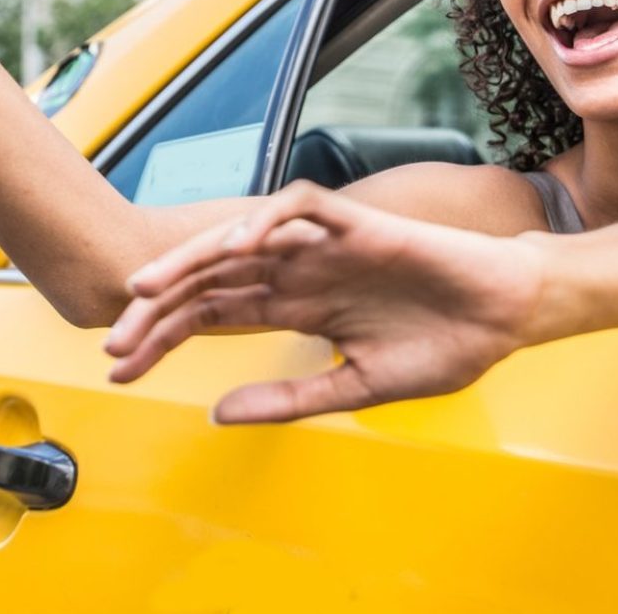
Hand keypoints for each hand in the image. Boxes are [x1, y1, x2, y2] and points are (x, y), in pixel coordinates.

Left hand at [104, 181, 547, 422]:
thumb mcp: (354, 388)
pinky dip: (266, 219)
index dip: (166, 336)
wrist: (501, 317)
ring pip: (243, 235)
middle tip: (116, 340)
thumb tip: (217, 411)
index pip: (215, 314)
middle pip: (213, 276)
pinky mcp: (356, 221)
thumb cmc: (441, 349)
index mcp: (296, 308)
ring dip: (194, 257)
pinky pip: (299, 205)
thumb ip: (289, 398)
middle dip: (161, 305)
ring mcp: (323, 244)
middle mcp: (299, 271)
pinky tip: (240, 246)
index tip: (123, 371)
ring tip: (150, 289)